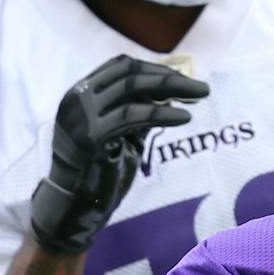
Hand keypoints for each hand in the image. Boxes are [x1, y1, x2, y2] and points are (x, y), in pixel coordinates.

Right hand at [31, 55, 209, 253]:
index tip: (183, 80)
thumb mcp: (120, 135)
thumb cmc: (97, 173)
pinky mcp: (90, 135)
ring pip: (131, 88)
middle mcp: (76, 98)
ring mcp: (80, 115)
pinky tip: (183, 118)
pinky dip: (161, 113)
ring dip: (170, 89)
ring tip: (199, 98)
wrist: (72, 208)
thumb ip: (138, 113)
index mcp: (80, 93)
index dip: (155, 69)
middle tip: (201, 89)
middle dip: (169, 78)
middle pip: (128, 73)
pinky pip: (131, 115)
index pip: (121, 66)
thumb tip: (171, 95)